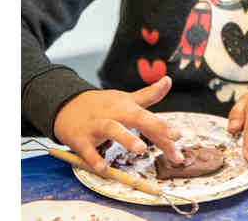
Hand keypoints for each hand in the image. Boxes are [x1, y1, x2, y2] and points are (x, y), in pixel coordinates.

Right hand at [53, 75, 183, 171]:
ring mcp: (97, 124)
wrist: (67, 105)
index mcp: (127, 106)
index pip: (150, 118)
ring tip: (141, 149)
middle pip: (136, 116)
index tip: (180, 137)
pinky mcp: (80, 137)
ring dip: (127, 138)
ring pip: (112, 129)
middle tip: (175, 135)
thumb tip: (169, 80)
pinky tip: (102, 168)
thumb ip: (148, 95)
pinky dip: (93, 158)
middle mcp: (114, 113)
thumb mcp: (125, 99)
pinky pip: (87, 149)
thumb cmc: (103, 106)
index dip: (165, 128)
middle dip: (156, 125)